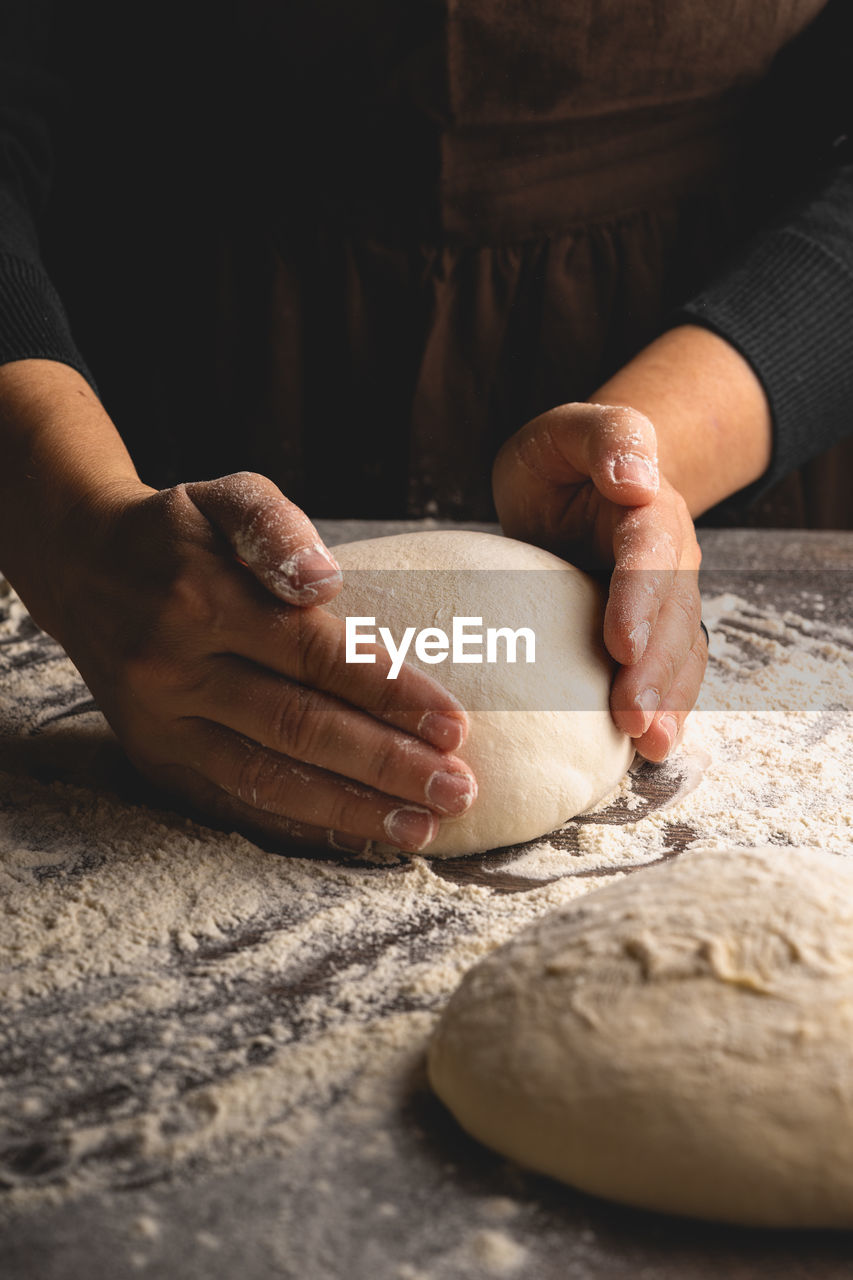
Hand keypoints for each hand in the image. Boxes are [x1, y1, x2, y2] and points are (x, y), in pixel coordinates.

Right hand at [49, 472, 476, 851]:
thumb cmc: (180, 532)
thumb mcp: (224, 496)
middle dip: (385, 763)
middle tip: (458, 789)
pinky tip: (356, 836)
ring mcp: (159, 723)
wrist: (81, 566)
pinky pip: (231, 801)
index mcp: (200, 597)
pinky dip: (298, 824)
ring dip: (349, 809)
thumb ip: (276, 527)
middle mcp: (174, 668)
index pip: (312, 654)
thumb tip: (326, 579)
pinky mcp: (154, 758)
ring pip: (265, 777)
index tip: (455, 723)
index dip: (388, 692)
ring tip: (422, 828)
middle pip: (296, 726)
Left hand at [492, 403, 705, 760]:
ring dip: (667, 701)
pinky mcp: (652, 633)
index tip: (621, 645)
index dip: (639, 599)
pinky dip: (665, 709)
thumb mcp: (565, 431)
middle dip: (654, 671)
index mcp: (648, 510)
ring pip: (678, 653)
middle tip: (631, 719)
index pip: (650, 553)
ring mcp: (665, 601)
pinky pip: (669, 673)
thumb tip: (636, 478)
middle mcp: (669, 560)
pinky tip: (651, 748)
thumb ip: (605, 436)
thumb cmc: (560, 462)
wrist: (574, 486)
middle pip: (671, 617)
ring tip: (650, 746)